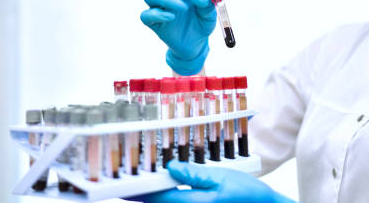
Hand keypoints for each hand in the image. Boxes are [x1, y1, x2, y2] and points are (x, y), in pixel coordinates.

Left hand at [126, 160, 296, 202]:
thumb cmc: (248, 195)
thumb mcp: (222, 178)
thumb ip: (194, 174)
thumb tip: (171, 168)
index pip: (155, 198)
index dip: (135, 190)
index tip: (121, 183)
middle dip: (140, 196)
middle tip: (125, 183)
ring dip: (152, 199)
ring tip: (140, 187)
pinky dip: (166, 201)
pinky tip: (164, 193)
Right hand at [140, 0, 224, 75]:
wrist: (193, 45)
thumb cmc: (200, 25)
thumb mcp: (209, 16)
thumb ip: (210, 6)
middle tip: (203, 2)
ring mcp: (158, 6)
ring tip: (184, 8)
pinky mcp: (151, 21)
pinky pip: (146, 15)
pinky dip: (158, 15)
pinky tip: (172, 18)